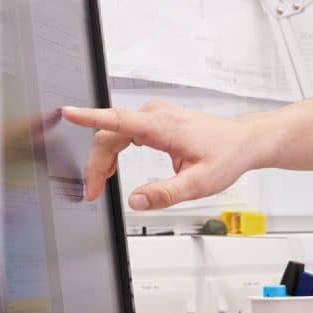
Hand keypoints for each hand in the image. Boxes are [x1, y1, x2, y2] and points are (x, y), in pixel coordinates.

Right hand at [59, 102, 266, 208]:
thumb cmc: (226, 156)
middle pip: (110, 134)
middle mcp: (156, 114)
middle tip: (93, 192)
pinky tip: (113, 167)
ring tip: (100, 184)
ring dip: (104, 158)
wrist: (243, 141)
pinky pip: (125, 131)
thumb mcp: (199, 184)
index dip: (90, 117)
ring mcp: (155, 114)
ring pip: (115, 133)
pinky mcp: (156, 119)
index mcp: (163, 126)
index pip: (118, 119)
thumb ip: (165, 193)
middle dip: (96, 163)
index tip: (68, 112)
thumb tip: (136, 201)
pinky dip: (115, 149)